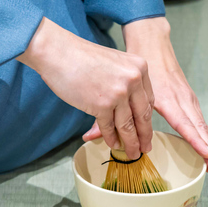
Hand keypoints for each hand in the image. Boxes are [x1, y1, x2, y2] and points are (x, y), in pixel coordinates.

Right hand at [17, 18, 153, 159]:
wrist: (59, 52)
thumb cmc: (82, 57)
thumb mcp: (115, 64)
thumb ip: (125, 82)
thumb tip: (129, 109)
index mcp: (139, 68)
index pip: (148, 100)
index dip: (147, 119)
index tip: (147, 130)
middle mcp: (133, 80)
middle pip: (142, 115)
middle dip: (144, 135)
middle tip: (145, 148)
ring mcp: (118, 93)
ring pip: (128, 125)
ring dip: (129, 143)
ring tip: (131, 153)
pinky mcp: (102, 105)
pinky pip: (109, 127)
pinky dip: (110, 138)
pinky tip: (112, 144)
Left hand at [83, 17, 207, 173]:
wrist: (151, 40)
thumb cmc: (133, 64)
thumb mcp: (118, 87)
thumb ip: (106, 115)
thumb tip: (89, 137)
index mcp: (163, 95)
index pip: (182, 122)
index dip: (193, 139)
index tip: (205, 153)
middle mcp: (178, 96)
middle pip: (195, 126)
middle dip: (206, 146)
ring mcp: (185, 94)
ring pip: (199, 122)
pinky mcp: (187, 94)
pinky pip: (197, 116)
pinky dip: (205, 131)